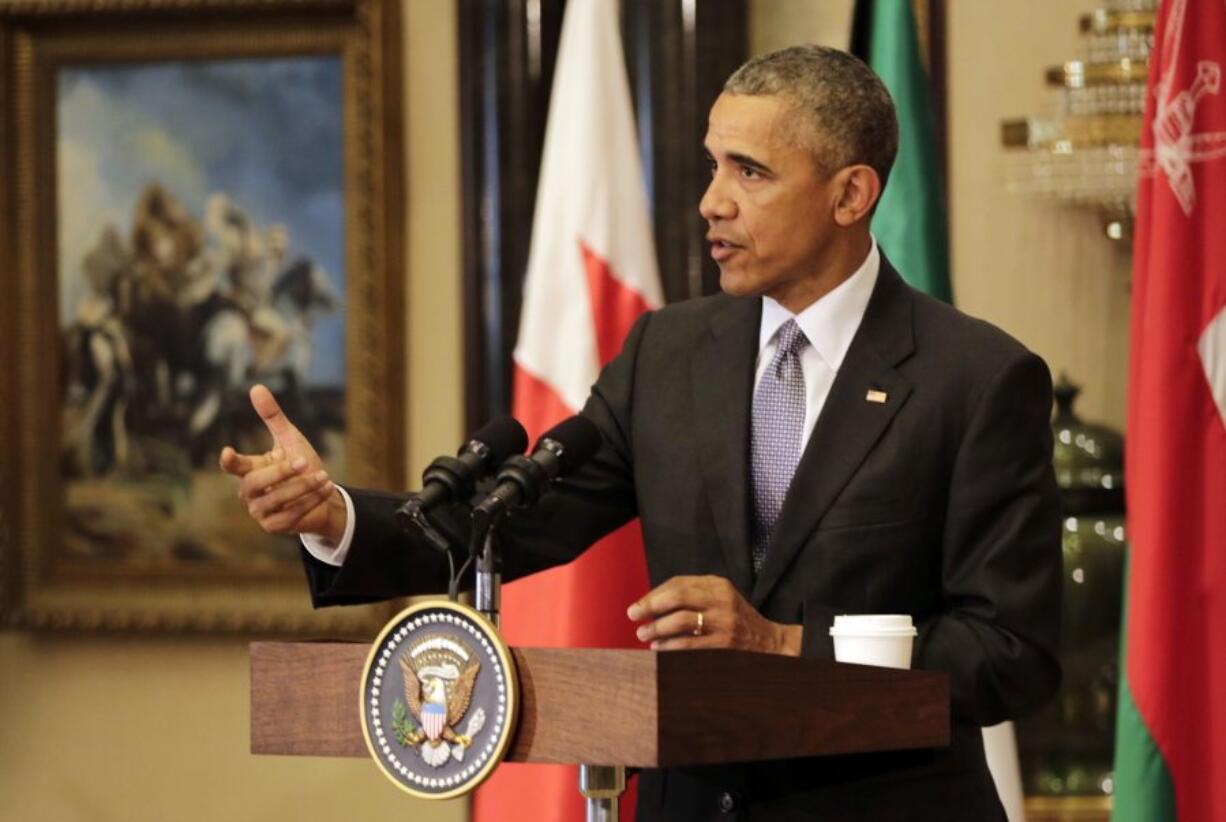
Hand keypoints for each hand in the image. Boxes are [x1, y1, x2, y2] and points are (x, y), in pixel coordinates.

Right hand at [218, 384, 346, 540]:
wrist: (323, 494)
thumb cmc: (302, 465)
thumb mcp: (290, 438)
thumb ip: (272, 417)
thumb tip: (256, 387)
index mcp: (250, 469)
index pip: (234, 466)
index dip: (230, 461)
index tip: (228, 452)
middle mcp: (249, 491)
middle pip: (255, 482)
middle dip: (281, 472)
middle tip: (304, 460)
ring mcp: (260, 511)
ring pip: (276, 499)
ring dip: (303, 486)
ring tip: (325, 475)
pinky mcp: (274, 525)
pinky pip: (290, 514)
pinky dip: (310, 500)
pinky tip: (325, 488)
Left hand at [627, 575, 802, 654]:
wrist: (767, 640)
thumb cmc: (735, 617)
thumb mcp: (718, 597)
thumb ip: (691, 595)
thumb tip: (651, 602)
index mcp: (717, 584)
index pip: (678, 583)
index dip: (654, 594)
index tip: (638, 604)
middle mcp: (721, 599)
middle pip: (678, 597)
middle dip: (651, 606)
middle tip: (633, 615)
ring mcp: (724, 622)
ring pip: (682, 621)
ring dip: (657, 628)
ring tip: (643, 634)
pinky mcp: (724, 644)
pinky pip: (690, 644)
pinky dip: (670, 646)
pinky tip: (659, 648)